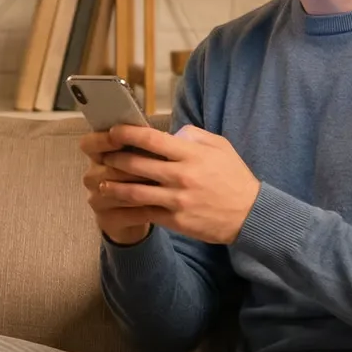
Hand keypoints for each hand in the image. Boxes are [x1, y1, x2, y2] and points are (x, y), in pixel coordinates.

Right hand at [79, 129, 156, 244]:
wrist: (140, 212)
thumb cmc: (144, 176)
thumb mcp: (145, 156)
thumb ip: (147, 144)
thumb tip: (166, 134)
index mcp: (99, 155)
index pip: (89, 144)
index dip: (102, 140)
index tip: (120, 139)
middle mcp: (93, 176)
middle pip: (107, 169)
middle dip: (132, 167)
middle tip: (156, 167)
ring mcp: (97, 199)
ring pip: (116, 191)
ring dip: (139, 188)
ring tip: (161, 186)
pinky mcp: (106, 219)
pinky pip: (125, 213)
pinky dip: (142, 208)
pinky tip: (159, 206)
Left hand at [80, 124, 260, 245]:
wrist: (250, 214)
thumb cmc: (235, 178)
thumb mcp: (221, 147)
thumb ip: (195, 136)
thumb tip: (171, 132)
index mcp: (192, 155)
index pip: (152, 139)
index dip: (127, 133)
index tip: (114, 131)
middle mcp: (182, 176)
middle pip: (136, 165)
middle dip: (114, 159)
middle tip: (103, 156)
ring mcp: (178, 200)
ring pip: (134, 192)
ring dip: (112, 187)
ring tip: (101, 182)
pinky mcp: (176, 220)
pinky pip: (144, 214)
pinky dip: (126, 210)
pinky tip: (115, 206)